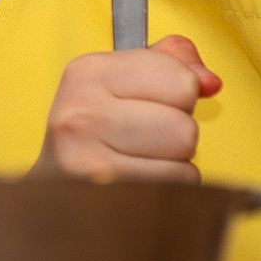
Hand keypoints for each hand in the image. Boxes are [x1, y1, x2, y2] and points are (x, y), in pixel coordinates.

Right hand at [33, 35, 222, 182]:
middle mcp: (82, 112)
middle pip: (185, 126)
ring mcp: (86, 158)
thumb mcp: (123, 82)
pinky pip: (173, 189)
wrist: (49, 192)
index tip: (149, 104)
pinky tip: (138, 184)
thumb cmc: (97, 132)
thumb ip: (172, 64)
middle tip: (143, 140)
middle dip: (176, 135)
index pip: (182, 80)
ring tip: (139, 162)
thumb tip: (211, 82)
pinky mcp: (100, 197)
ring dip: (173, 165)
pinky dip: (168, 191)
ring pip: (182, 160)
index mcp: (88, 71)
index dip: (179, 95)